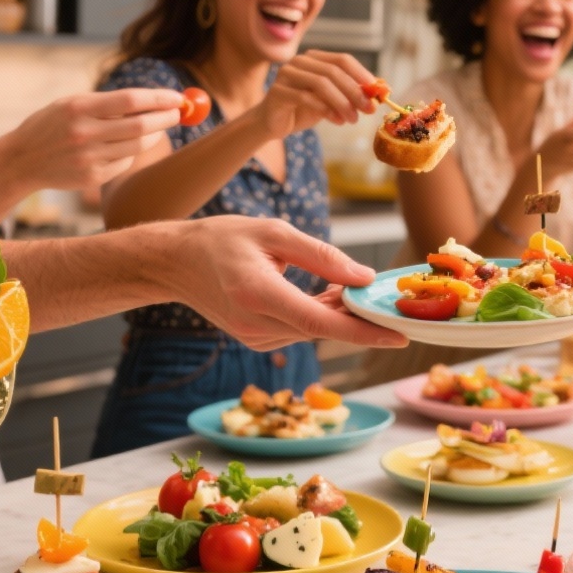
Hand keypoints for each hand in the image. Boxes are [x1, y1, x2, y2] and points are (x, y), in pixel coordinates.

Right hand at [5, 88, 183, 189]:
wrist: (21, 160)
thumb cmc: (52, 126)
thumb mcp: (71, 105)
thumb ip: (106, 104)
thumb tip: (153, 102)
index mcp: (79, 108)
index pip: (130, 100)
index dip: (159, 99)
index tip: (177, 97)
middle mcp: (85, 132)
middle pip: (141, 126)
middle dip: (165, 119)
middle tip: (178, 114)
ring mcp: (89, 157)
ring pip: (137, 146)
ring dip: (154, 137)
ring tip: (156, 129)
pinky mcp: (92, 177)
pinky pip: (124, 162)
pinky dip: (130, 153)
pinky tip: (121, 147)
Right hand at [174, 217, 408, 351]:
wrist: (175, 263)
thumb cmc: (222, 239)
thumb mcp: (274, 232)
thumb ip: (321, 255)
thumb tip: (364, 277)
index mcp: (256, 293)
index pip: (318, 320)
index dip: (361, 331)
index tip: (397, 334)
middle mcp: (254, 323)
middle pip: (321, 327)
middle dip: (357, 315)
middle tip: (383, 295)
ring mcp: (253, 337)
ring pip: (313, 330)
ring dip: (338, 312)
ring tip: (348, 286)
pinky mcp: (256, 340)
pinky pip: (300, 330)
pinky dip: (318, 315)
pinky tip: (326, 295)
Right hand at [254, 50, 378, 138]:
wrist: (272, 123)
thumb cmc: (303, 109)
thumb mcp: (331, 100)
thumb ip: (349, 93)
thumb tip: (378, 90)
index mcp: (314, 59)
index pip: (341, 59)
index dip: (361, 73)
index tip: (376, 89)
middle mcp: (299, 62)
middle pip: (332, 71)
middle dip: (354, 91)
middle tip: (368, 109)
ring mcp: (286, 75)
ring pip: (320, 84)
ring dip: (342, 103)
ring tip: (352, 119)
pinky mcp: (277, 91)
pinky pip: (305, 97)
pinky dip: (325, 110)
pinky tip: (337, 121)